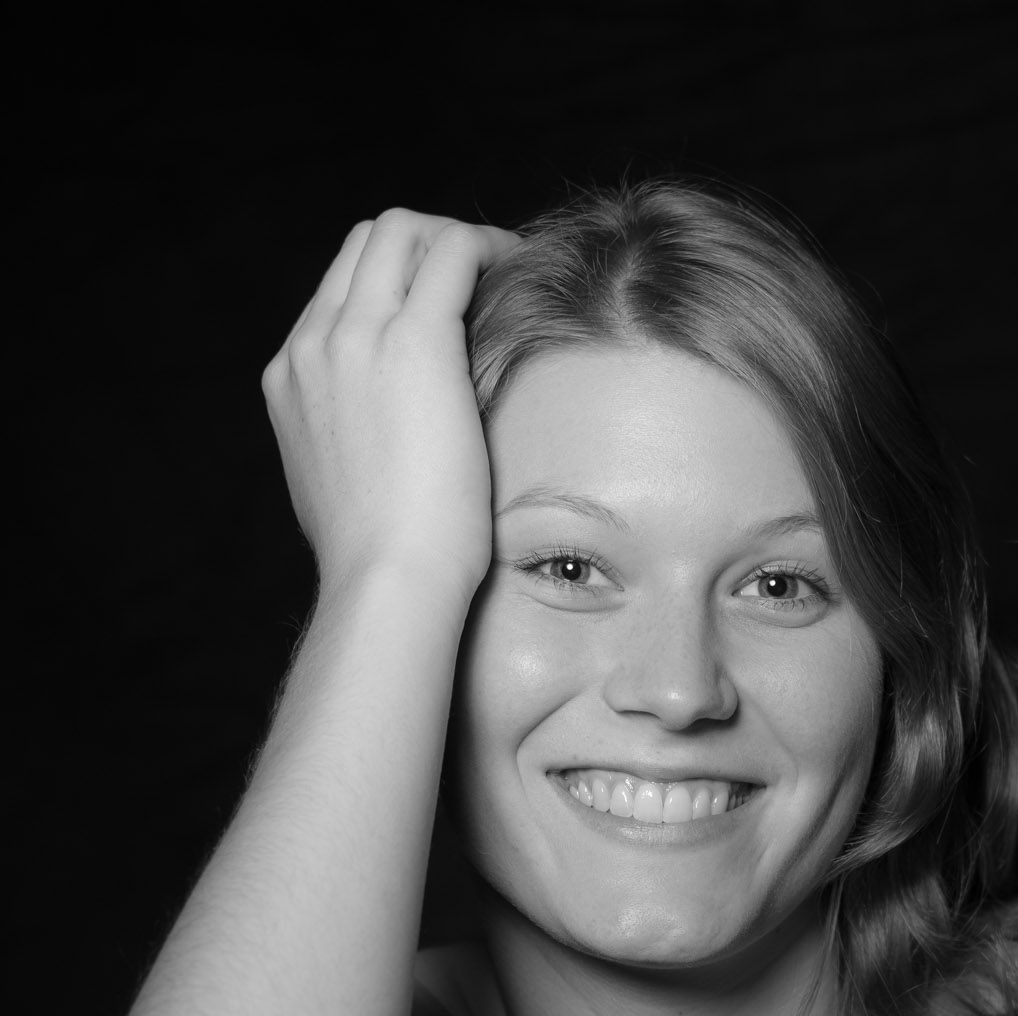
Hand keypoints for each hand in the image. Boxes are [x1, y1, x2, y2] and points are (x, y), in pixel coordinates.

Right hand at [262, 211, 520, 600]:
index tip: (446, 301)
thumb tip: (387, 451)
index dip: (396, 279)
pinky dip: (490, 248)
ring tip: (505, 266)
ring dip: (456, 239)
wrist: (386, 580)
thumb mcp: (346, 490)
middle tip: (481, 272)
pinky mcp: (416, 343)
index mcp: (292, 378)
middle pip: (364, 243)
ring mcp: (355, 337)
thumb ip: (354, 447)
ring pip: (401, 231)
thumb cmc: (383, 560)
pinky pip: (453, 254)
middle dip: (425, 243)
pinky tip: (524, 268)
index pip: (340, 290)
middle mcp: (313, 345)